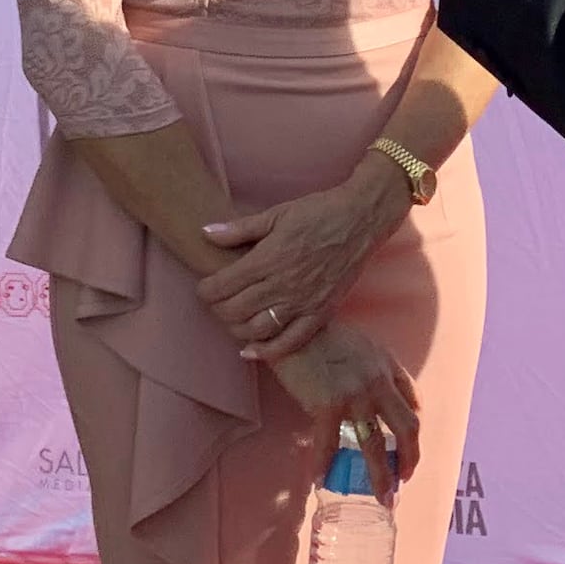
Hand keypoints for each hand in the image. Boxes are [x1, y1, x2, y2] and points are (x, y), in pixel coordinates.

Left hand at [200, 164, 402, 361]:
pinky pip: (290, 342)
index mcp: (268, 258)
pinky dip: (267, 352)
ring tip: (233, 319)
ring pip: (258, 330)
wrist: (360, 220)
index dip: (206, 290)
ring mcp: (303, 302)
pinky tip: (250, 351)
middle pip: (235, 310)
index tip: (204, 288)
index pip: (223, 285)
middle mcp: (283, 284)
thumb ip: (239, 229)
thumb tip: (205, 233)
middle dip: (217, 309)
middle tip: (216, 302)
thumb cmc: (317, 212)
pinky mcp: (320, 313)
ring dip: (237, 329)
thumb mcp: (275, 213)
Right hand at [267, 319, 419, 471]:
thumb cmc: (319, 332)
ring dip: (381, 476)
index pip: (413, 402)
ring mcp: (355, 395)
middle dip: (410, 459)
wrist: (290, 322)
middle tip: (403, 479)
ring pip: (376, 446)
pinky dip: (324, 466)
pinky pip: (329, 445)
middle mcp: (378, 381)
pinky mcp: (327, 405)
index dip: (413, 430)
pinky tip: (320, 480)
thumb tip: (367, 397)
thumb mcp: (359, 345)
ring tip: (382, 496)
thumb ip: (370, 369)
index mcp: (387, 365)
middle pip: (407, 428)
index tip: (408, 448)